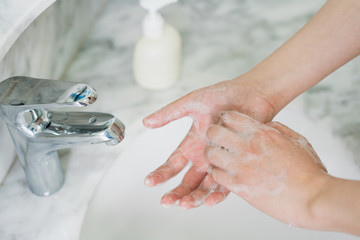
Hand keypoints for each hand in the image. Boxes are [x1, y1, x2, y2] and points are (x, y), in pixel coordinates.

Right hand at [143, 77, 277, 208]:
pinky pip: (227, 183)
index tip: (148, 182)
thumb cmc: (222, 95)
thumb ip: (170, 114)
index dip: (160, 173)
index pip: (172, 163)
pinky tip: (210, 200)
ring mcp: (220, 161)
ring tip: (185, 204)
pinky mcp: (237, 164)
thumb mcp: (192, 103)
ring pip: (204, 186)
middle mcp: (204, 156)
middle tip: (166, 201)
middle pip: (187, 180)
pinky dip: (218, 193)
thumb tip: (146, 122)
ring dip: (194, 197)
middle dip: (176, 192)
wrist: (251, 94)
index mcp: (192, 144)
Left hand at [205, 111, 328, 227]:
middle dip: (213, 135)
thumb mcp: (297, 140)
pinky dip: (216, 173)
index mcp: (263, 133)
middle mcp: (248, 147)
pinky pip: (215, 174)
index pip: (230, 117)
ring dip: (212, 155)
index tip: (228, 127)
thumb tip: (264, 125)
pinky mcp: (239, 186)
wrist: (313, 197)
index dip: (226, 121)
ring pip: (210, 154)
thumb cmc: (308, 170)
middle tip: (218, 142)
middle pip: (214, 132)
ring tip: (219, 158)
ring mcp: (242, 167)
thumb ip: (277, 129)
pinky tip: (224, 174)